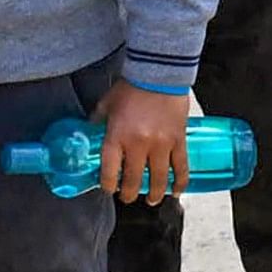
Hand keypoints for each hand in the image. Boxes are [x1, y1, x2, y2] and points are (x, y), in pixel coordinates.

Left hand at [93, 81, 193, 203]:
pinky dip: (179, 182)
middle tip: (128, 197)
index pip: (109, 172)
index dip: (108, 186)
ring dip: (153, 194)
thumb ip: (98, 120)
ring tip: (151, 199)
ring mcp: (160, 145)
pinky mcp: (178, 141)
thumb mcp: (107, 103)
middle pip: (132, 180)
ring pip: (157, 179)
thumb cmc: (132, 86)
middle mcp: (138, 145)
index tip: (108, 189)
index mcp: (116, 137)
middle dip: (128, 193)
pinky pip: (180, 167)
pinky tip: (176, 191)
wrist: (159, 72)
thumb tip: (90, 129)